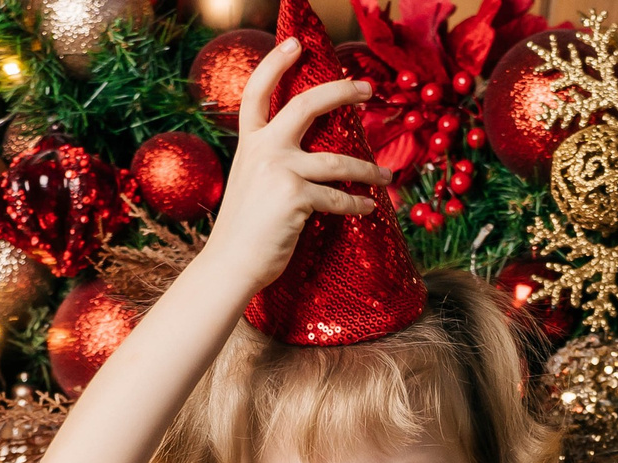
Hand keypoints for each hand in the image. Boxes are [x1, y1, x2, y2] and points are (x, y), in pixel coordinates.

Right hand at [199, 37, 389, 292]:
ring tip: (386, 176)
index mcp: (250, 144)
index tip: (295, 45)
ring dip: (368, 169)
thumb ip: (272, 161)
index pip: (257, 93)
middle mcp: (264, 150)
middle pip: (306, 106)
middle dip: (341, 92)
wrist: (231, 263)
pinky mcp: (296, 198)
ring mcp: (280, 172)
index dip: (275, 64)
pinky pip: (339, 198)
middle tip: (367, 89)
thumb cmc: (245, 229)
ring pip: (338, 161)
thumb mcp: (251, 182)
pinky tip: (370, 208)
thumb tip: (310, 155)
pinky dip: (358, 204)